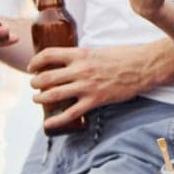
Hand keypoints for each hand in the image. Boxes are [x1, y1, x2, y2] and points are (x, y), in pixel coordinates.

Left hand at [28, 43, 152, 130]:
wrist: (142, 67)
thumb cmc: (123, 56)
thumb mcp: (98, 50)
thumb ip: (82, 57)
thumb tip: (69, 63)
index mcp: (80, 54)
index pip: (49, 54)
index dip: (36, 61)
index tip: (31, 67)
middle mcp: (80, 70)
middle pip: (47, 77)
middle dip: (35, 82)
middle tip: (34, 85)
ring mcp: (86, 86)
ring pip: (53, 95)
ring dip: (40, 98)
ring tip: (37, 99)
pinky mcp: (95, 100)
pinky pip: (70, 113)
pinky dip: (56, 120)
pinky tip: (48, 123)